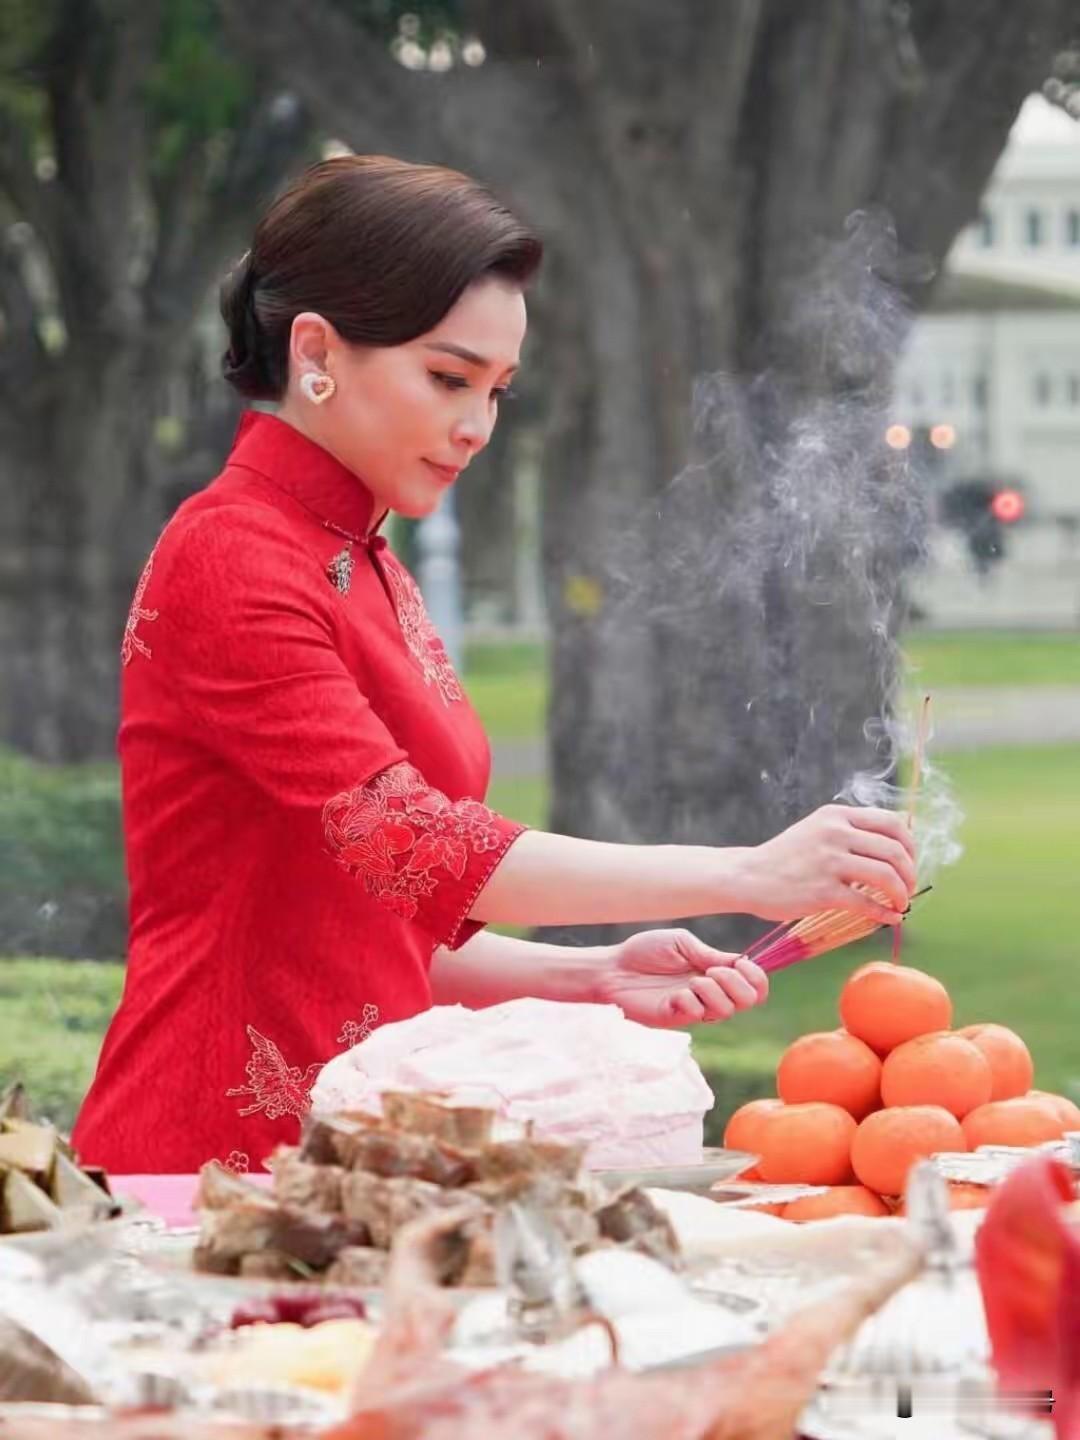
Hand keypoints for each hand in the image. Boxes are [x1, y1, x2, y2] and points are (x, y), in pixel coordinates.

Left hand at [593, 928, 768, 1028]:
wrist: (612, 968)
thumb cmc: (644, 952)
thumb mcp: (682, 943)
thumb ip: (710, 954)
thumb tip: (739, 961)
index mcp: (715, 972)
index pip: (754, 984)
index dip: (757, 976)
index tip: (742, 962)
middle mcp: (710, 993)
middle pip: (749, 1001)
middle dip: (738, 984)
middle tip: (713, 971)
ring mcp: (694, 1008)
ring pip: (727, 1010)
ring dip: (714, 991)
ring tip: (692, 981)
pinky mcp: (676, 1018)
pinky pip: (697, 1015)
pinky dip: (690, 1001)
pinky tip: (674, 995)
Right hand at [738, 803, 917, 924]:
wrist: (748, 876)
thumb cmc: (785, 857)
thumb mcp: (817, 830)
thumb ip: (849, 832)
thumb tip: (893, 845)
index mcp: (837, 816)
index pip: (892, 823)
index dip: (910, 846)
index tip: (909, 863)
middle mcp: (835, 833)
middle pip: (894, 850)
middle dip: (910, 874)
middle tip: (909, 888)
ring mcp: (829, 861)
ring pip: (885, 876)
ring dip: (902, 894)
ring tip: (901, 904)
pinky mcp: (823, 891)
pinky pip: (867, 903)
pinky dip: (885, 913)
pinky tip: (890, 918)